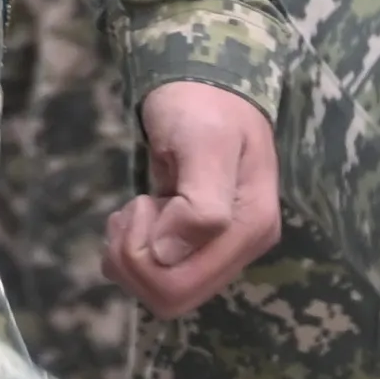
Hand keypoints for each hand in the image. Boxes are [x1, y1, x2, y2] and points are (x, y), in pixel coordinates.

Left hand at [107, 79, 281, 316]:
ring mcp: (217, 249)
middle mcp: (239, 248)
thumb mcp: (205, 141)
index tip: (150, 202)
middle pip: (170, 297)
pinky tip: (139, 212)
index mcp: (250, 229)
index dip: (146, 254)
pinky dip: (130, 247)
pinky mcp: (194, 244)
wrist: (204, 80)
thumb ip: (200, 204)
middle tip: (135, 207)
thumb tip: (168, 255)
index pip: (182, 286)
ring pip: (157, 290)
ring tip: (137, 206)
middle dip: (134, 258)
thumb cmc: (204, 103)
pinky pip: (150, 273)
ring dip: (129, 251)